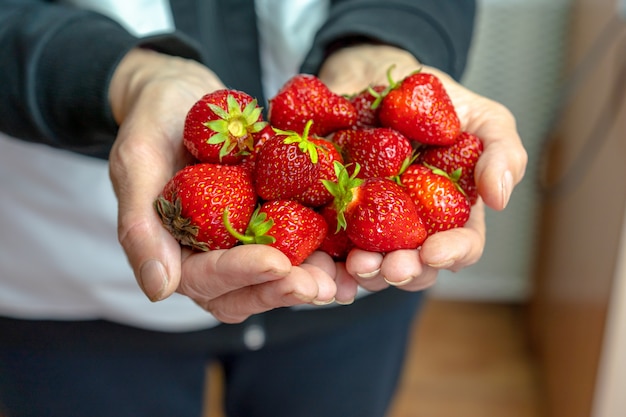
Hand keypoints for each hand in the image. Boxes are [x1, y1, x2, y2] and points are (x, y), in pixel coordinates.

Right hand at [108, 49, 335, 322]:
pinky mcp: (270, 218)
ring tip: (341, 279)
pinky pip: (297, 241)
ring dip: (308, 280)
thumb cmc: (151, 122)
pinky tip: (350, 251)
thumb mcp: (136, 162)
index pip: (205, 278)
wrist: (180, 93)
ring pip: (276, 276)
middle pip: (245, 290)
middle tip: (319, 286)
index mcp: (174, 250)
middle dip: (282, 289)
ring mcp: (242, 239)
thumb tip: (160, 290)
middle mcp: (211, 253)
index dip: (240, 273)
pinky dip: (322, 251)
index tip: (275, 262)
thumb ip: (139, 226)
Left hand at [318, 44, 527, 291]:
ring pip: (373, 265)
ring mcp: (373, 222)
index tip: (434, 252)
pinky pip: (330, 246)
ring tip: (357, 264)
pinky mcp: (336, 213)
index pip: (461, 247)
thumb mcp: (483, 118)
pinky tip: (327, 262)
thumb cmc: (437, 103)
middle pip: (414, 267)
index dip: (452, 254)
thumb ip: (502, 152)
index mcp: (452, 212)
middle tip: (390, 266)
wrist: (377, 75)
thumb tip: (499, 199)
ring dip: (367, 272)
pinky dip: (329, 261)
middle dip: (404, 272)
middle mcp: (413, 225)